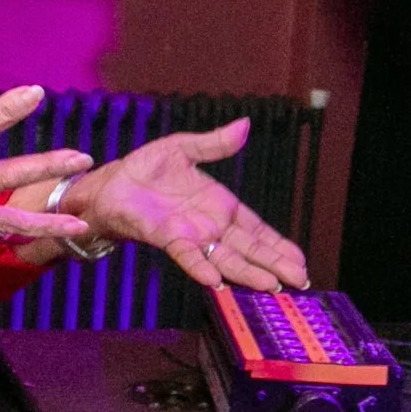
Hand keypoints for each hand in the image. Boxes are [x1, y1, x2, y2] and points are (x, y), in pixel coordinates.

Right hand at [0, 70, 93, 268]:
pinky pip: (0, 234)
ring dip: (48, 218)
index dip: (4, 111)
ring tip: (81, 218)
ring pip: (10, 217)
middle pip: (5, 176)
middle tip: (81, 157)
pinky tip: (60, 236)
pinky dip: (30, 234)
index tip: (34, 93)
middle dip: (45, 166)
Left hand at [63, 118, 309, 290]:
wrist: (110, 182)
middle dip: (275, 265)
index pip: (257, 229)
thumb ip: (214, 143)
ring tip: (271, 287)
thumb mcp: (184, 148)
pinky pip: (187, 255)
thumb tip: (244, 124)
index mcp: (220, 205)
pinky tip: (218, 281)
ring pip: (225, 258)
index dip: (279, 245)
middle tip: (300, 281)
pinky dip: (201, 267)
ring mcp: (191, 235)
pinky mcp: (166, 237)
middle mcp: (210, 226)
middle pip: (250, 249)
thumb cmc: (145, 169)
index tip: (300, 260)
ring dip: (248, 272)